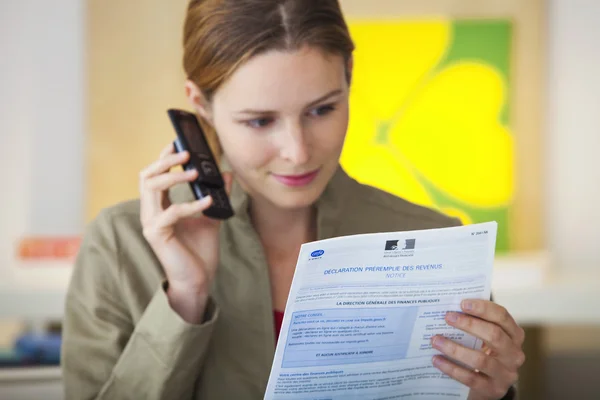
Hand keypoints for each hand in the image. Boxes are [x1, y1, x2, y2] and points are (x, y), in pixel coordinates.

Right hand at [139, 142, 232, 322]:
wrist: (197, 281)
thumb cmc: (199, 251)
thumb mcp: (211, 217)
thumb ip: (216, 196)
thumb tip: (227, 173)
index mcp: (159, 207)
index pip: (155, 175)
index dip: (163, 157)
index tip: (177, 142)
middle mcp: (150, 213)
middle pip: (147, 176)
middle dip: (165, 161)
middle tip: (186, 152)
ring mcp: (150, 223)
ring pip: (152, 188)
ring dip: (174, 176)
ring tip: (196, 172)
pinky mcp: (157, 235)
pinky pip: (172, 212)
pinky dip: (191, 204)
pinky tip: (208, 201)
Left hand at [431, 300, 524, 399]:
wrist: (485, 384)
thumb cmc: (482, 353)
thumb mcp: (484, 338)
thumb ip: (474, 323)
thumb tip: (450, 308)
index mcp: (514, 335)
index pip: (502, 316)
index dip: (483, 308)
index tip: (462, 303)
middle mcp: (514, 354)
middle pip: (494, 335)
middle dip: (469, 324)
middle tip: (448, 317)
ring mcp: (506, 374)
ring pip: (481, 360)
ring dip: (455, 348)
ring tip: (436, 340)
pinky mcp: (493, 390)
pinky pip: (471, 378)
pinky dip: (451, 368)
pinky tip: (437, 360)